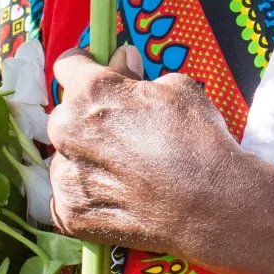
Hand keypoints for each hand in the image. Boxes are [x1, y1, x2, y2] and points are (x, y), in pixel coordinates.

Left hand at [47, 47, 246, 253]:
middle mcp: (66, 129)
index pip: (68, 65)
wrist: (209, 205)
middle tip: (123, 134)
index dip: (84, 67)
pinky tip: (118, 198)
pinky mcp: (68, 212)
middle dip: (89, 120)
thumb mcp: (177, 90)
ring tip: (125, 173)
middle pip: (67, 116)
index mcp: (90, 92)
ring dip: (87, 160)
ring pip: (66, 158)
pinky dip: (88, 196)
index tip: (94, 74)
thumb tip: (124, 61)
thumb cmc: (198, 141)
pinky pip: (69, 196)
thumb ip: (136, 76)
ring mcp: (64, 174)